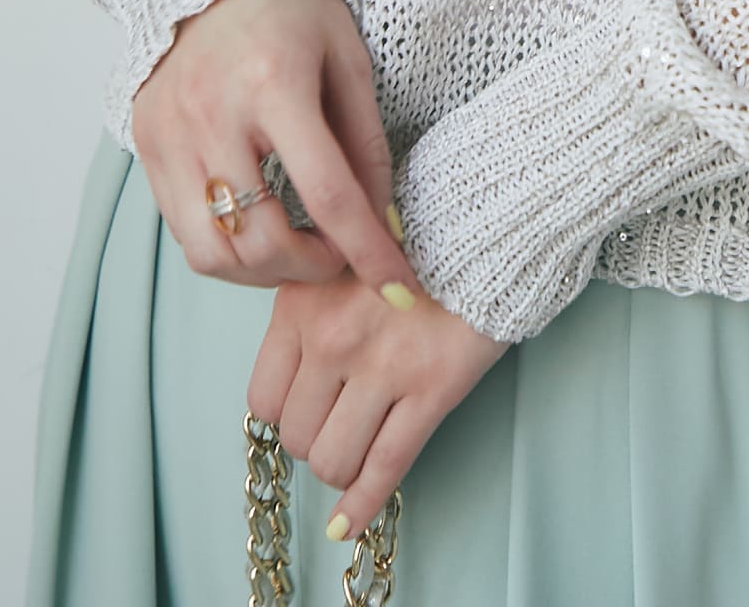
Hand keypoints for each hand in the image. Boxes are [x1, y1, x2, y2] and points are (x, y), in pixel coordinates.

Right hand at [130, 0, 421, 300]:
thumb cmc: (292, 12)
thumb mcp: (348, 60)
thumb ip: (366, 142)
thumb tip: (385, 221)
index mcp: (275, 83)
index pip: (327, 194)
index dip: (368, 250)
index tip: (399, 286)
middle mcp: (212, 113)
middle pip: (262, 238)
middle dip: (312, 267)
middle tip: (341, 255)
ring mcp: (169, 133)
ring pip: (214, 254)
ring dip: (266, 272)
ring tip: (299, 248)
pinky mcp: (146, 145)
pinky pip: (183, 233)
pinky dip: (228, 250)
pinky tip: (258, 227)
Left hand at [248, 268, 512, 541]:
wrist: (485, 225)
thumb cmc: (413, 241)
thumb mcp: (340, 259)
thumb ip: (310, 308)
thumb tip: (295, 375)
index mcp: (303, 303)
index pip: (263, 399)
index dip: (286, 412)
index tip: (308, 407)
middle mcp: (333, 338)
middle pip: (297, 436)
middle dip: (316, 441)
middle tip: (341, 422)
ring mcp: (382, 367)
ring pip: (334, 460)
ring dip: (342, 466)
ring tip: (359, 446)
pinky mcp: (431, 389)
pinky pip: (386, 465)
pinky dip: (362, 505)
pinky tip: (347, 524)